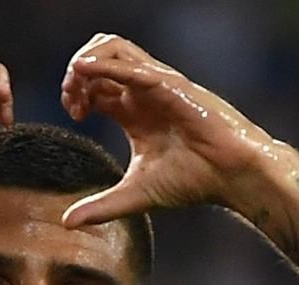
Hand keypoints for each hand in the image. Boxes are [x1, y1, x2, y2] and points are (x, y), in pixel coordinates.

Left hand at [57, 34, 284, 227]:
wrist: (232, 176)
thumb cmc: (194, 180)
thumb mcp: (136, 194)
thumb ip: (101, 206)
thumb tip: (66, 223)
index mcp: (133, 110)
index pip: (94, 83)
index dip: (76, 93)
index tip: (74, 117)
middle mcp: (142, 91)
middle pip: (98, 56)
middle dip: (75, 72)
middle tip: (70, 101)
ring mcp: (157, 84)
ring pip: (113, 47)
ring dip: (86, 61)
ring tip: (76, 86)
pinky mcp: (171, 86)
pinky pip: (133, 67)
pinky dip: (105, 65)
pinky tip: (84, 71)